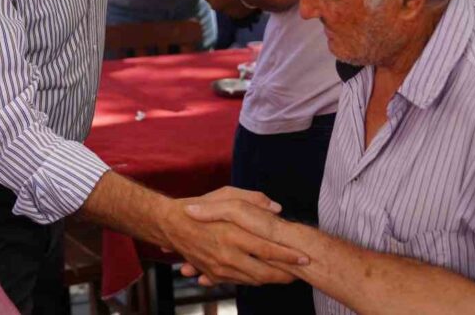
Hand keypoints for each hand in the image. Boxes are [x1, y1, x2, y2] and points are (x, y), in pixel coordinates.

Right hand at [160, 187, 307, 285]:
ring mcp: (219, 267)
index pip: (267, 249)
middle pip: (263, 272)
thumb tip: (276, 208)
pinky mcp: (213, 273)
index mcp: (232, 233)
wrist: (170, 224)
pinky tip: (264, 275)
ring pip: (252, 280)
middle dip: (285, 274)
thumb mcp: (225, 193)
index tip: (304, 256)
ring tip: (287, 274)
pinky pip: (238, 281)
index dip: (288, 255)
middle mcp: (226, 254)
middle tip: (301, 271)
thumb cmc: (199, 205)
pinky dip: (253, 280)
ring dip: (271, 279)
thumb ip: (253, 199)